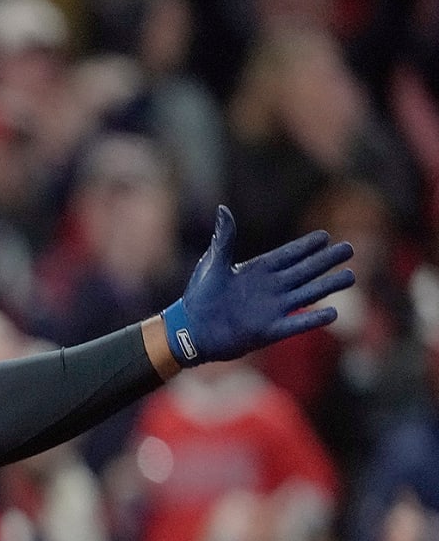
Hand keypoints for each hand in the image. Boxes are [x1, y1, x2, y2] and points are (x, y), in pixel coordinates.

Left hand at [162, 206, 353, 364]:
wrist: (189, 331)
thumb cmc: (199, 296)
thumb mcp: (213, 264)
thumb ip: (224, 238)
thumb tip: (222, 209)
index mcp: (258, 271)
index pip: (288, 255)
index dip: (306, 246)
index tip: (325, 236)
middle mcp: (270, 289)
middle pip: (305, 271)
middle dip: (326, 261)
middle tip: (349, 249)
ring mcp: (271, 309)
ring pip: (307, 294)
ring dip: (328, 286)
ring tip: (351, 276)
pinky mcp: (267, 331)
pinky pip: (295, 324)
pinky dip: (312, 319)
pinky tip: (333, 312)